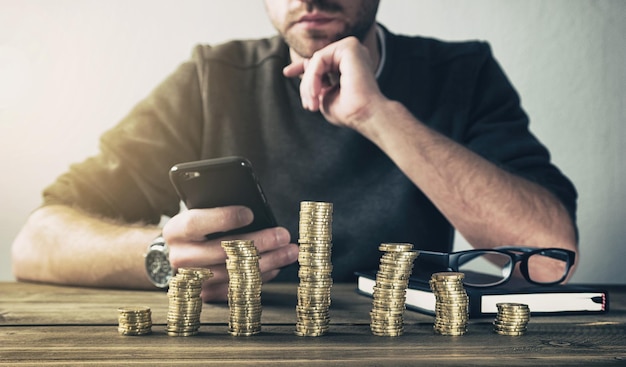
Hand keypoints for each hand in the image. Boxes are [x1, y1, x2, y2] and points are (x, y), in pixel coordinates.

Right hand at [162, 205, 296, 301]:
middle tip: (282, 235)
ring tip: (288, 251)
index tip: (250, 213)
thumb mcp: (202, 211)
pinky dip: (259, 278)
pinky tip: (276, 266)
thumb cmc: (200, 227)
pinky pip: (236, 289)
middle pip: (221, 252)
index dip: (223, 218)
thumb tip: (256, 211)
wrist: (180, 253)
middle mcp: (180, 257)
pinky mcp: (206, 294)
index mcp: (176, 231)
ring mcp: (192, 280)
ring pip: (233, 274)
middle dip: (257, 243)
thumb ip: (220, 209)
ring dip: (266, 262)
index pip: (196, 223)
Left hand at [283, 36, 385, 130]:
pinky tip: (315, 93)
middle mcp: (353, 53)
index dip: (302, 67)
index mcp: (349, 63)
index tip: (286, 72)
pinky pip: (319, 58)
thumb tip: (305, 66)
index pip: (321, 61)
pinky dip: (313, 77)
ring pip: (316, 60)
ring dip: (309, 83)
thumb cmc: (349, 112)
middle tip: (309, 105)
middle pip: (317, 61)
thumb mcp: (324, 95)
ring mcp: (352, 48)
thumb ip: (316, 81)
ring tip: (312, 102)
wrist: (365, 116)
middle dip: (306, 83)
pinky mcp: (350, 47)